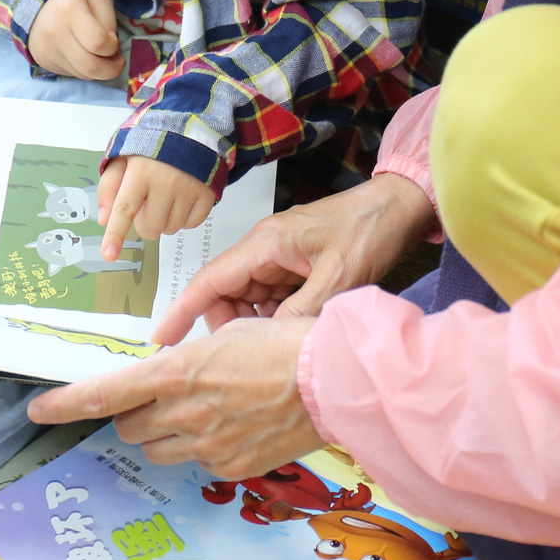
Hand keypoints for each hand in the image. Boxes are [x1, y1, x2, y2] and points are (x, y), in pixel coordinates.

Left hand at [27, 317, 321, 478]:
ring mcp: (207, 446)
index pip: (105, 394)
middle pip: (129, 425)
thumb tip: (170, 377)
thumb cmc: (288, 346)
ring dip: (164, 432)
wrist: (336, 381)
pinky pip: (196, 464)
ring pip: (157, 449)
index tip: (39, 411)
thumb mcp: (228, 337)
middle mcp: (185, 413)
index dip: (65, 405)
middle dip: (136, 413)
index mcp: (178, 372)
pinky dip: (202, 448)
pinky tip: (234, 427)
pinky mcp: (229, 468)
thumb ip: (187, 363)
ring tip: (205, 411)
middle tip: (166, 396)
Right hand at [28, 0, 121, 80]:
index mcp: (70, 9)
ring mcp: (47, 49)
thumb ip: (109, 21)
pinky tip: (84, 55)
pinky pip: (72, 74)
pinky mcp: (43, 61)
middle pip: (90, 67)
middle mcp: (55, 32)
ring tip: (101, 56)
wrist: (41, 3)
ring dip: (99, 70)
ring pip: (83, 74)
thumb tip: (111, 51)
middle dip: (111, 69)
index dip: (112, 46)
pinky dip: (83, 69)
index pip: (98, 42)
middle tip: (118, 61)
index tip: (113, 40)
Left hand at [98, 155, 215, 263]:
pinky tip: (182, 199)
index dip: (115, 235)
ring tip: (166, 197)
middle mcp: (166, 182)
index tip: (109, 256)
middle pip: (149, 228)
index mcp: (140, 172)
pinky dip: (184, 218)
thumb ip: (109, 187)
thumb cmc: (151, 148)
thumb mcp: (123, 158)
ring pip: (170, 229)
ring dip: (165, 220)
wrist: (192, 131)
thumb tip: (104, 220)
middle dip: (145, 222)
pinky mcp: (207, 194)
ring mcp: (189, 189)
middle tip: (148, 202)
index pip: (124, 209)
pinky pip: (191, 224)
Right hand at [149, 173, 434, 343]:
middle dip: (233, 324)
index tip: (160, 341)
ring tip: (286, 339)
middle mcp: (264, 247)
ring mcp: (279, 255)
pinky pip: (272, 295)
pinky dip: (278, 314)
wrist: (400, 206)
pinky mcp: (294, 263)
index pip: (209, 280)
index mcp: (265, 244)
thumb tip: (268, 343)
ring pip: (249, 297)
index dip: (182, 311)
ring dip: (260, 321)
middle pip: (225, 293)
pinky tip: (300, 325)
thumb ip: (300, 312)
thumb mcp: (338, 278)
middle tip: (255, 352)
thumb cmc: (370, 231)